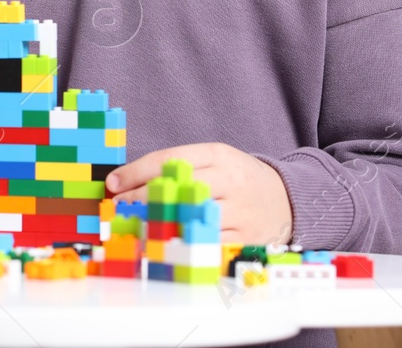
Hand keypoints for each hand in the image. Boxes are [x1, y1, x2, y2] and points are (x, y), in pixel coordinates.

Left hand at [107, 142, 292, 245]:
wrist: (289, 200)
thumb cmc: (238, 179)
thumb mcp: (214, 160)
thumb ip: (178, 168)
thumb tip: (129, 181)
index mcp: (219, 155)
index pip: (170, 160)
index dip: (136, 172)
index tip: (113, 182)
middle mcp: (230, 181)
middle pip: (177, 189)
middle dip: (142, 199)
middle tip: (119, 206)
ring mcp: (239, 212)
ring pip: (189, 219)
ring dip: (156, 224)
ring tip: (133, 226)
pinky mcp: (245, 239)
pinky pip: (206, 245)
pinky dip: (181, 246)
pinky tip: (161, 245)